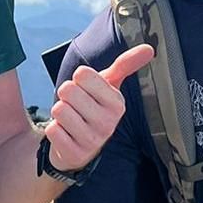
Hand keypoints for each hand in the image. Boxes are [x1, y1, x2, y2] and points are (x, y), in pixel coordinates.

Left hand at [44, 44, 153, 171]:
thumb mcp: (109, 85)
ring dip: (59, 113)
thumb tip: (149, 48)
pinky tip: (66, 135)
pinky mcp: (75, 155)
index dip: (78, 79)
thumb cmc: (93, 108)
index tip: (86, 89)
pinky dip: (54, 130)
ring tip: (71, 120)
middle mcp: (108, 123)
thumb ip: (125, 65)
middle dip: (66, 95)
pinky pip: (52, 130)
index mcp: (117, 103)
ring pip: (58, 109)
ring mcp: (93, 141)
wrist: (81, 146)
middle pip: (67, 90)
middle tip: (76, 106)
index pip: (82, 74)